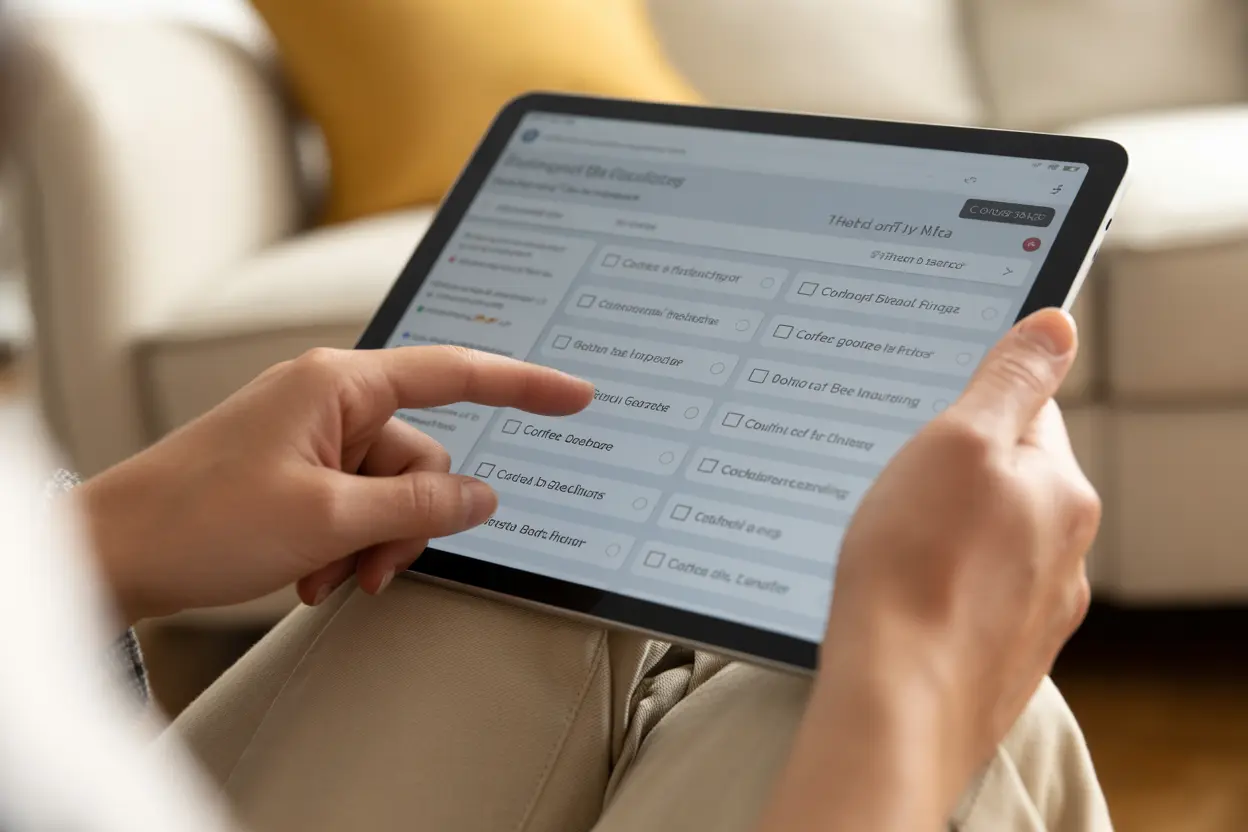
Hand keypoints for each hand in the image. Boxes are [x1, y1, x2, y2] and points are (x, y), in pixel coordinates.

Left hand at [78, 347, 592, 623]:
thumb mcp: (328, 518)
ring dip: (370, 542)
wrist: (112, 554)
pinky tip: (309, 574)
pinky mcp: (297, 470)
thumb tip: (482, 497)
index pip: (455, 373)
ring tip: (324, 577)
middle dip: (407, 519)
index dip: (524, 385)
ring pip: (390, 490)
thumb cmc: (199, 520)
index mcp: (340, 384)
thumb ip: (418, 503)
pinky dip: (345, 544)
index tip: (575, 395)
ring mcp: (312, 436)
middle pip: (422, 456)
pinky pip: (356, 504)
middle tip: (368, 566)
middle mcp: (331, 401)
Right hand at [759, 309, 1097, 829]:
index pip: (1028, 412)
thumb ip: (1010, 379)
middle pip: (1005, 481)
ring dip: (944, 533)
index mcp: (1060, 492)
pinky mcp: (996, 657)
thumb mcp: (958, 443)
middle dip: (953, 473)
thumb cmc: (916, 569)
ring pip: (984, 543)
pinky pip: (966, 598)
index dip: (968, 405)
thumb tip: (1055, 324)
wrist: (895, 705)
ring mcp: (1032, 613)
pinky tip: (898, 596)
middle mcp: (1063, 554)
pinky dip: (937, 587)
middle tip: (892, 483)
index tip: (926, 418)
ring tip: (888, 544)